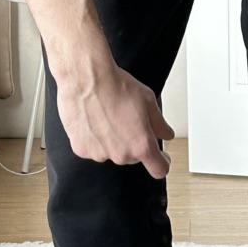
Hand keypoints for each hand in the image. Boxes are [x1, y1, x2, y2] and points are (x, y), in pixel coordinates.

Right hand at [53, 49, 173, 178]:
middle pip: (133, 157)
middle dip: (134, 143)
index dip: (162, 163)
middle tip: (127, 121)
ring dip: (113, 142)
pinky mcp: (82, 149)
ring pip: (112, 153)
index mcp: (141, 146)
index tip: (161, 158)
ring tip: (108, 117)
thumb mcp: (148, 101)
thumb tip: (165, 133)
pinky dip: (94, 139)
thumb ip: (160, 124)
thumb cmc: (115, 86)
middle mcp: (121, 155)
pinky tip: (94, 121)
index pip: (159, 169)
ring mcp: (100, 154)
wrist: (85, 78)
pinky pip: (92, 148)